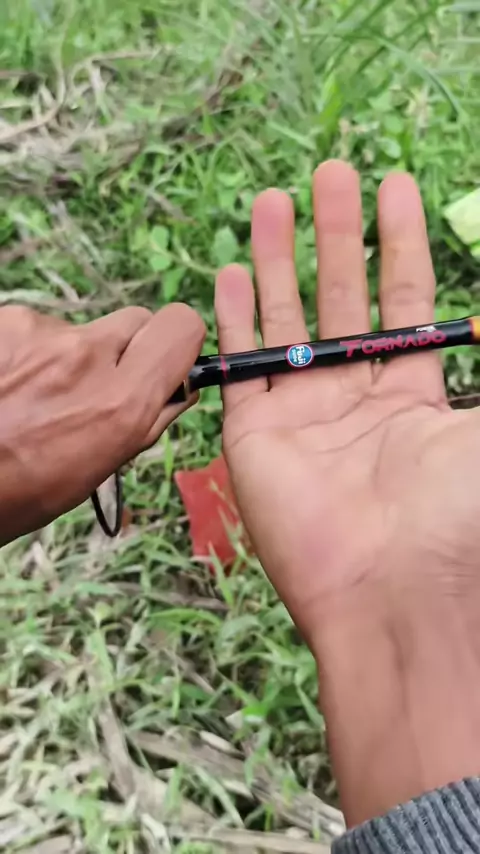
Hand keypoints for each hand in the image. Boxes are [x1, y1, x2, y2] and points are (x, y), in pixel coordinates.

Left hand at [0, 303, 203, 543]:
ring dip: (65, 357)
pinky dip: (23, 354)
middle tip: (90, 388)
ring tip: (28, 398)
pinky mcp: (4, 320)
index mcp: (120, 404)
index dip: (176, 343)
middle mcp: (85, 357)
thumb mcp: (96, 471)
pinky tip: (4, 385)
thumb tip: (178, 386)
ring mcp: (37, 332)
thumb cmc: (17, 494)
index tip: (162, 363)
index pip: (181, 326)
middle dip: (125, 349)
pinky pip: (32, 329)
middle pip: (136, 320)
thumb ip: (145, 419)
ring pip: (79, 330)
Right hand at [215, 160, 479, 824]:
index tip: (394, 186)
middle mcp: (355, 397)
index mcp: (413, 394)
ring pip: (285, 318)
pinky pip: (240, 364)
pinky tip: (229, 272)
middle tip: (330, 172)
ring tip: (273, 199)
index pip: (403, 299)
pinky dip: (233, 318)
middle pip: (341, 296)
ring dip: (279, 259)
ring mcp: (301, 413)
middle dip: (337, 233)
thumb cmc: (452, 514)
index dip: (400, 242)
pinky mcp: (253, 433)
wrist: (391, 592)